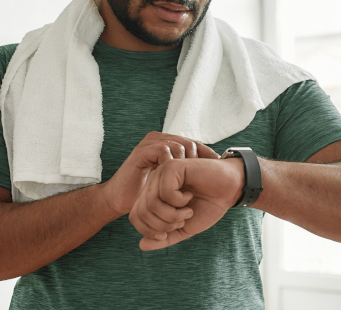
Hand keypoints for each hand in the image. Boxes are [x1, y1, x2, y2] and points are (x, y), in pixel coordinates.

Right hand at [101, 132, 219, 215]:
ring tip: (191, 176)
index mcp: (168, 145)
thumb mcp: (171, 183)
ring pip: (179, 145)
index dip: (207, 154)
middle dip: (199, 158)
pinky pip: (163, 151)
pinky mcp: (141, 152)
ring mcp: (149, 144)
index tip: (220, 166)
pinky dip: (172, 163)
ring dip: (187, 162)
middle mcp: (159, 140)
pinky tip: (176, 179)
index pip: (194, 144)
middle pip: (189, 143)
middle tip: (206, 173)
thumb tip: (213, 170)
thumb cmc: (146, 193)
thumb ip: (186, 174)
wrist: (121, 200)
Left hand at [128, 156, 245, 250]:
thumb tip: (141, 245)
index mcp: (153, 194)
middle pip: (141, 211)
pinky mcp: (172, 167)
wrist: (230, 188)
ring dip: (172, 215)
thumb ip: (165, 237)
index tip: (167, 233)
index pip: (135, 216)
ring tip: (187, 211)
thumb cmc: (208, 205)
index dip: (149, 231)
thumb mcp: (184, 228)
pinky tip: (190, 196)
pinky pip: (166, 193)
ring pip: (152, 203)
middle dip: (163, 225)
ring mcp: (161, 172)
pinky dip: (179, 202)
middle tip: (181, 222)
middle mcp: (153, 182)